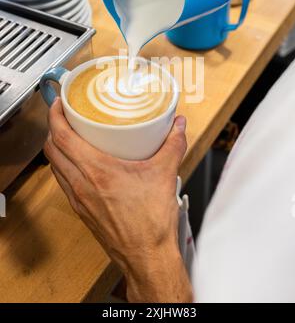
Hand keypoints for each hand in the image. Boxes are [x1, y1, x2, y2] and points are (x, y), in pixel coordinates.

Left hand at [44, 98, 192, 301]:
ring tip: (72, 137)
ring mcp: (78, 199)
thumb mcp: (165, 174)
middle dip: (53, 129)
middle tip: (64, 116)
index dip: (55, 116)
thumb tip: (177, 126)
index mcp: (96, 172)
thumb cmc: (150, 223)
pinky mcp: (81, 210)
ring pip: (55, 167)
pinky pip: (64, 182)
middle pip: (52, 150)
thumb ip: (173, 145)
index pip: (61, 137)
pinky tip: (82, 165)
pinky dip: (65, 167)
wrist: (146, 256)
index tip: (59, 103)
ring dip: (57, 149)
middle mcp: (80, 185)